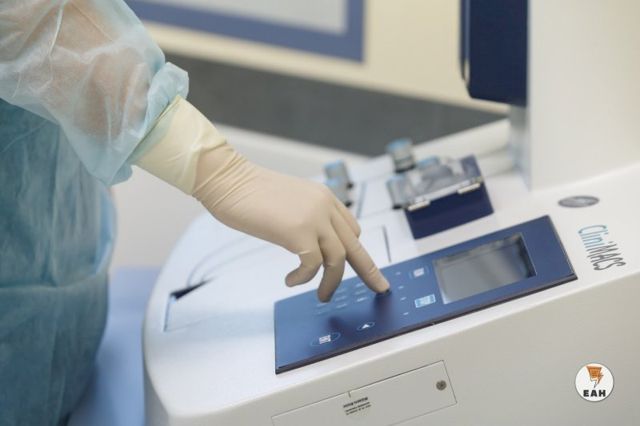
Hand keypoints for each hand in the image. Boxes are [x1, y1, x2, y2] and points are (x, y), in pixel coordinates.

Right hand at [193, 144, 389, 301]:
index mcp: (324, 198)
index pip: (350, 229)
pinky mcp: (299, 232)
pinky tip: (291, 281)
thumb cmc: (248, 193)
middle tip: (379, 287)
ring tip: (322, 296)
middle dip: (369, 271)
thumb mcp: (287, 203)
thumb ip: (304, 219)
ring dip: (331, 282)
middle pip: (355, 245)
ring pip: (338, 259)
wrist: (228, 180)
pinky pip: (313, 265)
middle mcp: (325, 206)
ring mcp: (314, 218)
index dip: (355, 251)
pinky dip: (304, 278)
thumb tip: (306, 245)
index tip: (361, 267)